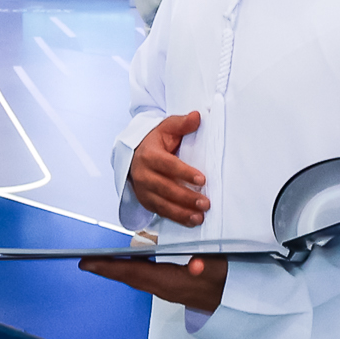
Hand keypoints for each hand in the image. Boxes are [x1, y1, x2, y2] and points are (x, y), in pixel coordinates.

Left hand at [79, 253, 227, 312]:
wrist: (237, 302)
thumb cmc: (227, 281)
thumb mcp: (220, 270)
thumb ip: (207, 267)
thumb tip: (195, 266)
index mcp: (170, 282)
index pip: (133, 273)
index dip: (109, 268)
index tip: (87, 263)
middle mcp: (164, 288)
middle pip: (130, 278)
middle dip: (107, 269)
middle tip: (86, 261)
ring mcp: (167, 290)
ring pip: (136, 280)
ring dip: (118, 271)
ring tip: (102, 262)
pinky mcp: (172, 288)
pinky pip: (145, 279)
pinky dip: (132, 271)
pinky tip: (130, 264)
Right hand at [127, 110, 209, 225]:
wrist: (134, 154)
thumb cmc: (155, 141)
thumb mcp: (166, 128)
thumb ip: (181, 123)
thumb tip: (197, 116)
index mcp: (149, 155)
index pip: (167, 165)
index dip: (184, 173)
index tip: (202, 179)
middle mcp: (143, 174)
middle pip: (165, 188)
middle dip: (186, 197)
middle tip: (205, 203)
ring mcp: (143, 190)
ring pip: (162, 204)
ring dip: (181, 212)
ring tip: (199, 217)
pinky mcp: (146, 201)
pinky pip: (161, 212)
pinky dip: (176, 218)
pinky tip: (191, 221)